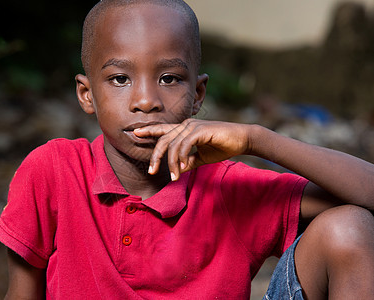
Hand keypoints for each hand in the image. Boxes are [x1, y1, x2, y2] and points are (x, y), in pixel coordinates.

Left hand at [134, 119, 252, 179]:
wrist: (242, 139)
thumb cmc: (222, 146)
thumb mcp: (201, 157)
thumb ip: (188, 162)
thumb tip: (177, 170)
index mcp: (184, 130)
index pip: (163, 130)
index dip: (149, 130)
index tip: (135, 132)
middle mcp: (186, 125)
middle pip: (163, 140)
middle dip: (155, 156)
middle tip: (151, 172)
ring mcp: (193, 126)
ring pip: (172, 144)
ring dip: (172, 163)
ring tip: (174, 177)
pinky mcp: (201, 130)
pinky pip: (184, 144)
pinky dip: (181, 157)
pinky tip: (183, 168)